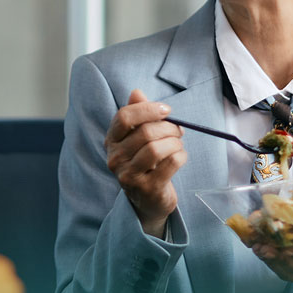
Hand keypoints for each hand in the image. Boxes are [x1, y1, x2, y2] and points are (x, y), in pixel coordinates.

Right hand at [104, 89, 185, 236]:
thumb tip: (136, 92)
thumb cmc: (145, 163)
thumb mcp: (138, 137)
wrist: (148, 200)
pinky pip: (170, 163)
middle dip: (169, 128)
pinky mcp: (147, 188)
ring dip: (175, 142)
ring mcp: (129, 175)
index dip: (147, 109)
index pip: (124, 117)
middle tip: (179, 130)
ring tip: (178, 144)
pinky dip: (181, 156)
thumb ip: (138, 114)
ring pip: (157, 148)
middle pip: (145, 133)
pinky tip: (180, 157)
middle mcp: (115, 158)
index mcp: (111, 141)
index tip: (166, 110)